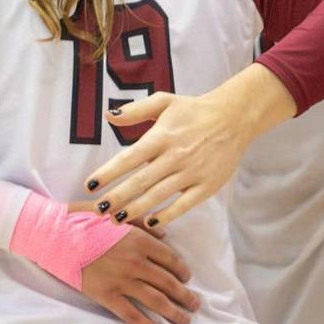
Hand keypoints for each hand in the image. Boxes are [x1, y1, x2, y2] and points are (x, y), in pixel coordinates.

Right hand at [78, 226, 198, 323]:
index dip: (182, 271)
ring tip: (185, 320)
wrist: (52, 235)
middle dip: (185, 296)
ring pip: (156, 301)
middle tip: (195, 304)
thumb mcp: (114, 214)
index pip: (170, 259)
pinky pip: (132, 315)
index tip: (186, 278)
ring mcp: (122, 281)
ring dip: (175, 312)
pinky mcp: (106, 296)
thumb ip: (142, 223)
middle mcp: (136, 262)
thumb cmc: (81, 220)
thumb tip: (164, 236)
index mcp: (139, 240)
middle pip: (169, 283)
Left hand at [84, 64, 295, 227]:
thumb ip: (135, 110)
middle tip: (98, 210)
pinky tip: (150, 222)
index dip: (108, 173)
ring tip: (116, 219)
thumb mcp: (164, 101)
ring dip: (136, 209)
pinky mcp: (206, 186)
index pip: (128, 158)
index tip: (90, 185)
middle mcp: (175, 156)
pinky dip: (167, 214)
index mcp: (161, 136)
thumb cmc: (194, 110)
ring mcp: (192, 173)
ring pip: (158, 196)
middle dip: (117, 197)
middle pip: (140, 182)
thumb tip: (108, 117)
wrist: (234, 117)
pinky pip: (183, 205)